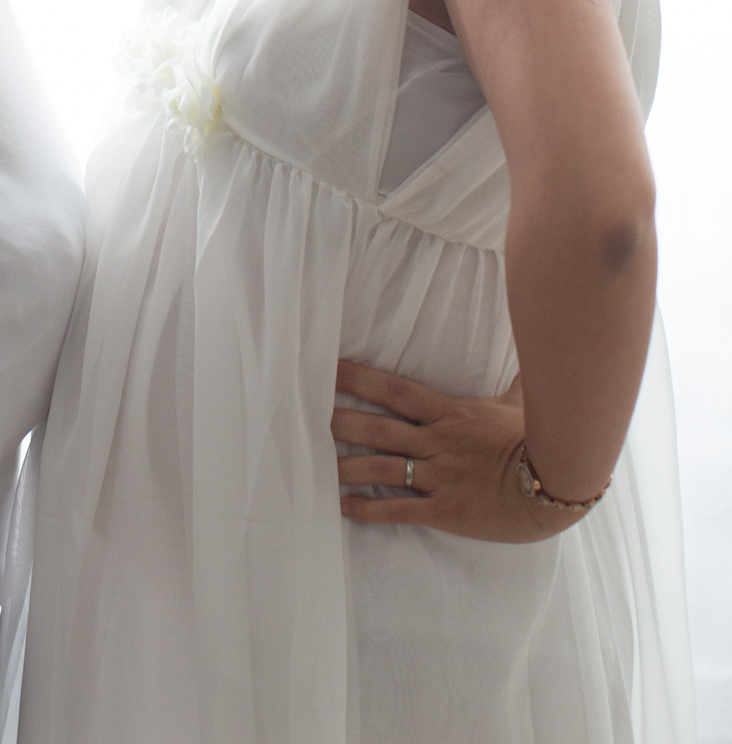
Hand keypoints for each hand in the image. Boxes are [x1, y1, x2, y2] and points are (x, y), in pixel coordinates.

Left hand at [331, 359, 575, 543]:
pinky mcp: (446, 510)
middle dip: (337, 421)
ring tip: (311, 464)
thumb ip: (510, 376)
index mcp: (449, 412)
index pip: (393, 389)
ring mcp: (440, 476)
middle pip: (375, 427)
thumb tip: (522, 349)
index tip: (325, 367)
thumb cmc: (536, 440)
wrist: (557, 487)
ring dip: (343, 467)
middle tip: (301, 415)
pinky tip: (343, 507)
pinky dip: (369, 509)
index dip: (357, 377)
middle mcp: (437, 441)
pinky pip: (400, 509)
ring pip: (380, 468)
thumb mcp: (518, 400)